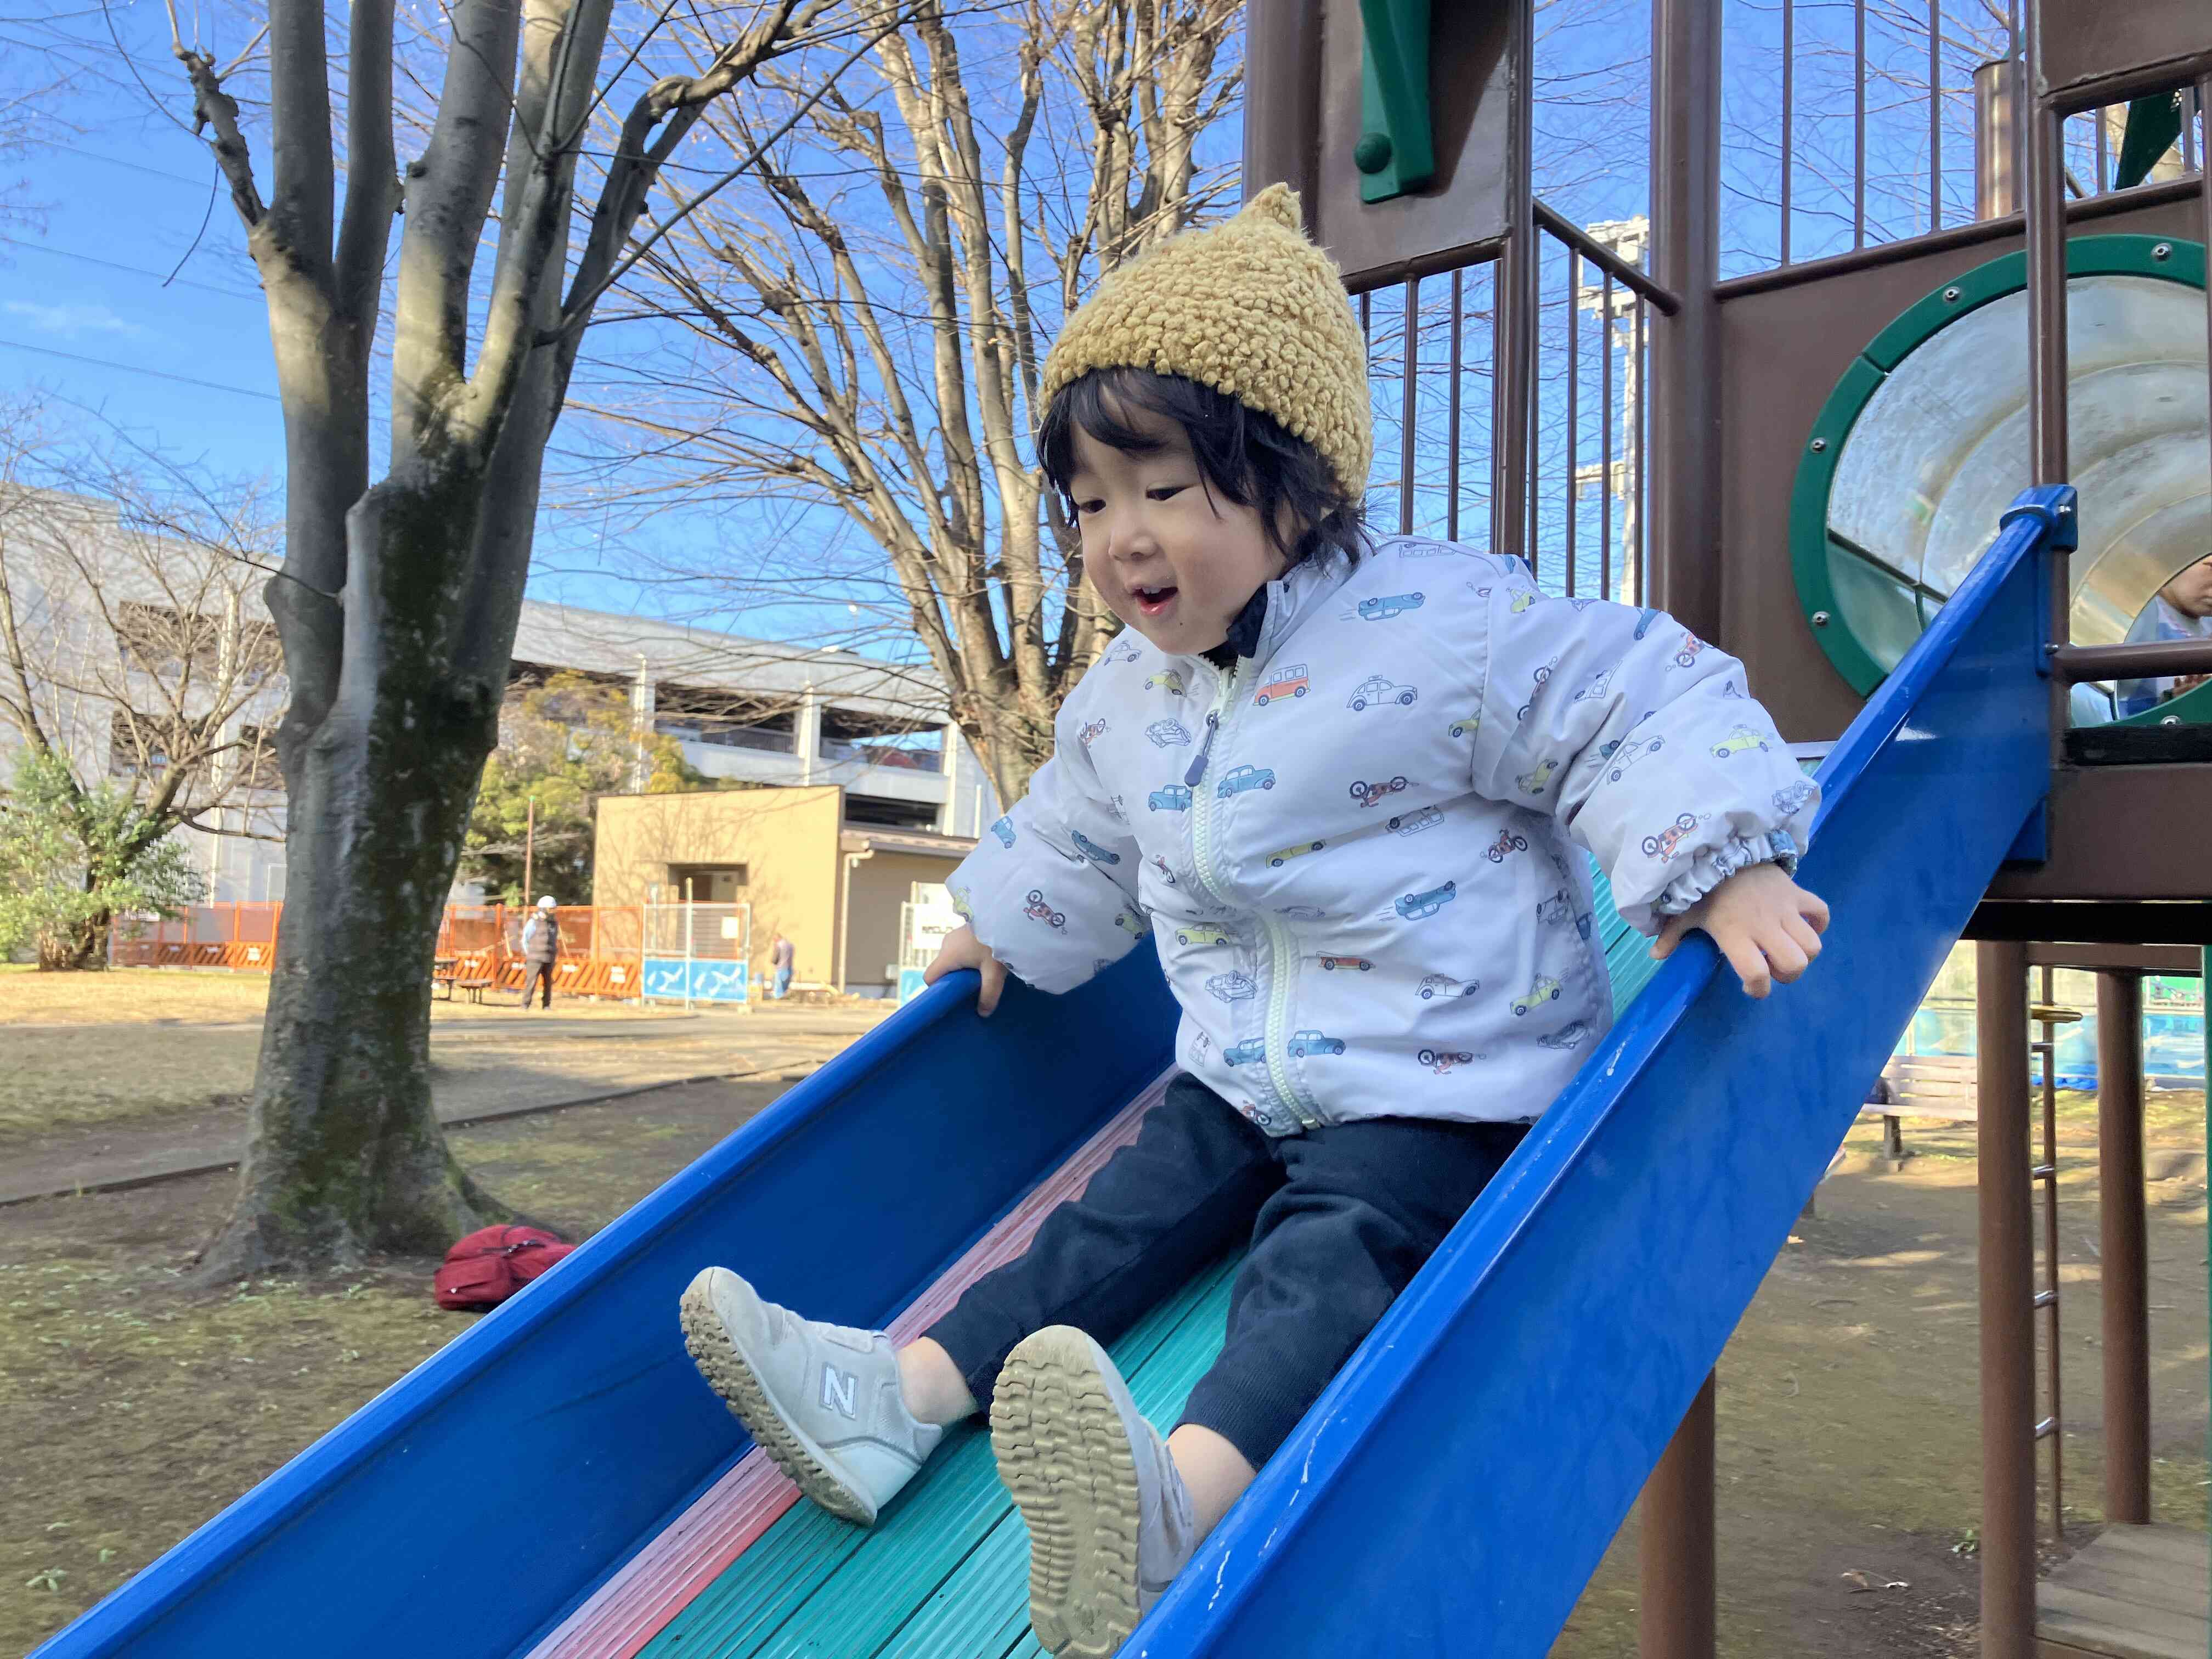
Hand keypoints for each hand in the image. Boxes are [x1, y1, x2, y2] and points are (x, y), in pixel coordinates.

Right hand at [923, 924, 1008, 1015]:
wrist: (1007, 914)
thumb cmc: (997, 942)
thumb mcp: (995, 972)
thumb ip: (989, 994)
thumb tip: (983, 1013)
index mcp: (948, 955)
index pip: (929, 977)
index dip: (937, 990)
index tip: (952, 997)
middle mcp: (946, 945)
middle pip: (942, 970)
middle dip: (954, 981)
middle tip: (971, 989)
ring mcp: (954, 936)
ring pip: (952, 960)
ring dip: (963, 970)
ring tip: (981, 975)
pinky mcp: (963, 932)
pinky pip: (959, 951)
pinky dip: (968, 959)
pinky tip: (985, 962)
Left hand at [1651, 862, 1828, 998]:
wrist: (1725, 848)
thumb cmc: (1704, 887)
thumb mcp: (1685, 911)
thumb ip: (1672, 935)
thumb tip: (1656, 955)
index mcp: (1735, 933)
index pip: (1756, 973)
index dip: (1758, 989)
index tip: (1751, 987)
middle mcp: (1764, 925)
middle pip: (1794, 964)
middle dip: (1787, 975)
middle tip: (1772, 968)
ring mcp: (1785, 909)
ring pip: (1812, 945)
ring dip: (1803, 954)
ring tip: (1786, 949)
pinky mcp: (1797, 893)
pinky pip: (1821, 912)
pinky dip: (1818, 923)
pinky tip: (1803, 926)